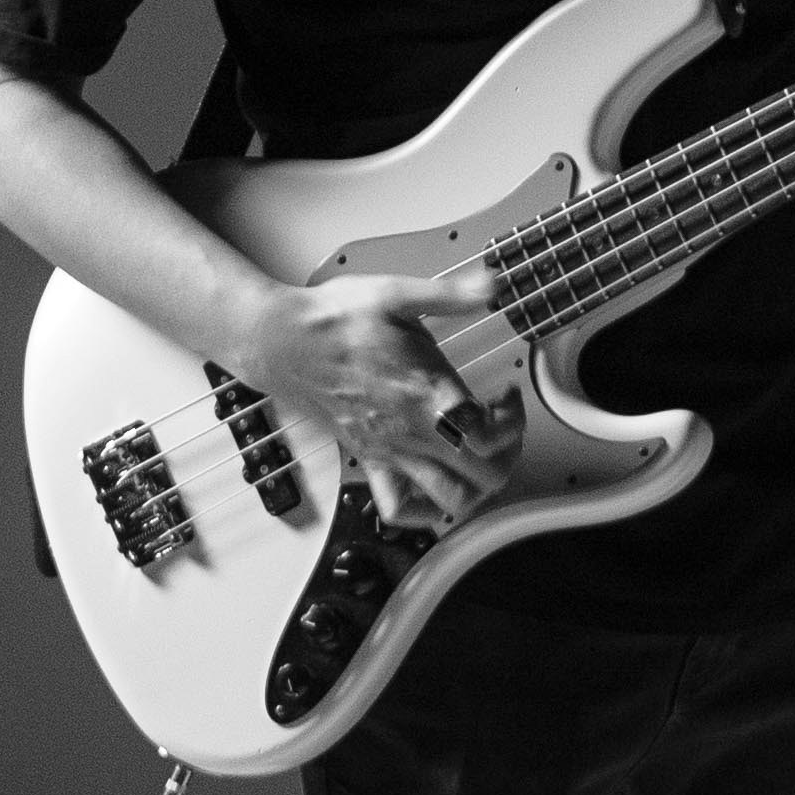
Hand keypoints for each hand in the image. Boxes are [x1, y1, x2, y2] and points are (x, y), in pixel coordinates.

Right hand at [238, 271, 515, 529]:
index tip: (506, 395)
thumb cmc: (332, 321)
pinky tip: (436, 488)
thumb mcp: (395, 294)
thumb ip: (449, 294)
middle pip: (482, 474)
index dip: (513, 419)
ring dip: (477, 486)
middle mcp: (411, 431)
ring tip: (478, 458)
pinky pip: (398, 508)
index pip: (489, 433)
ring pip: (450, 500)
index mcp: (425, 392)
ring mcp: (390, 451)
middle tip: (502, 427)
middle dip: (507, 454)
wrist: (281, 343)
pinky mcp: (370, 459)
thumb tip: (489, 283)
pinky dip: (425, 511)